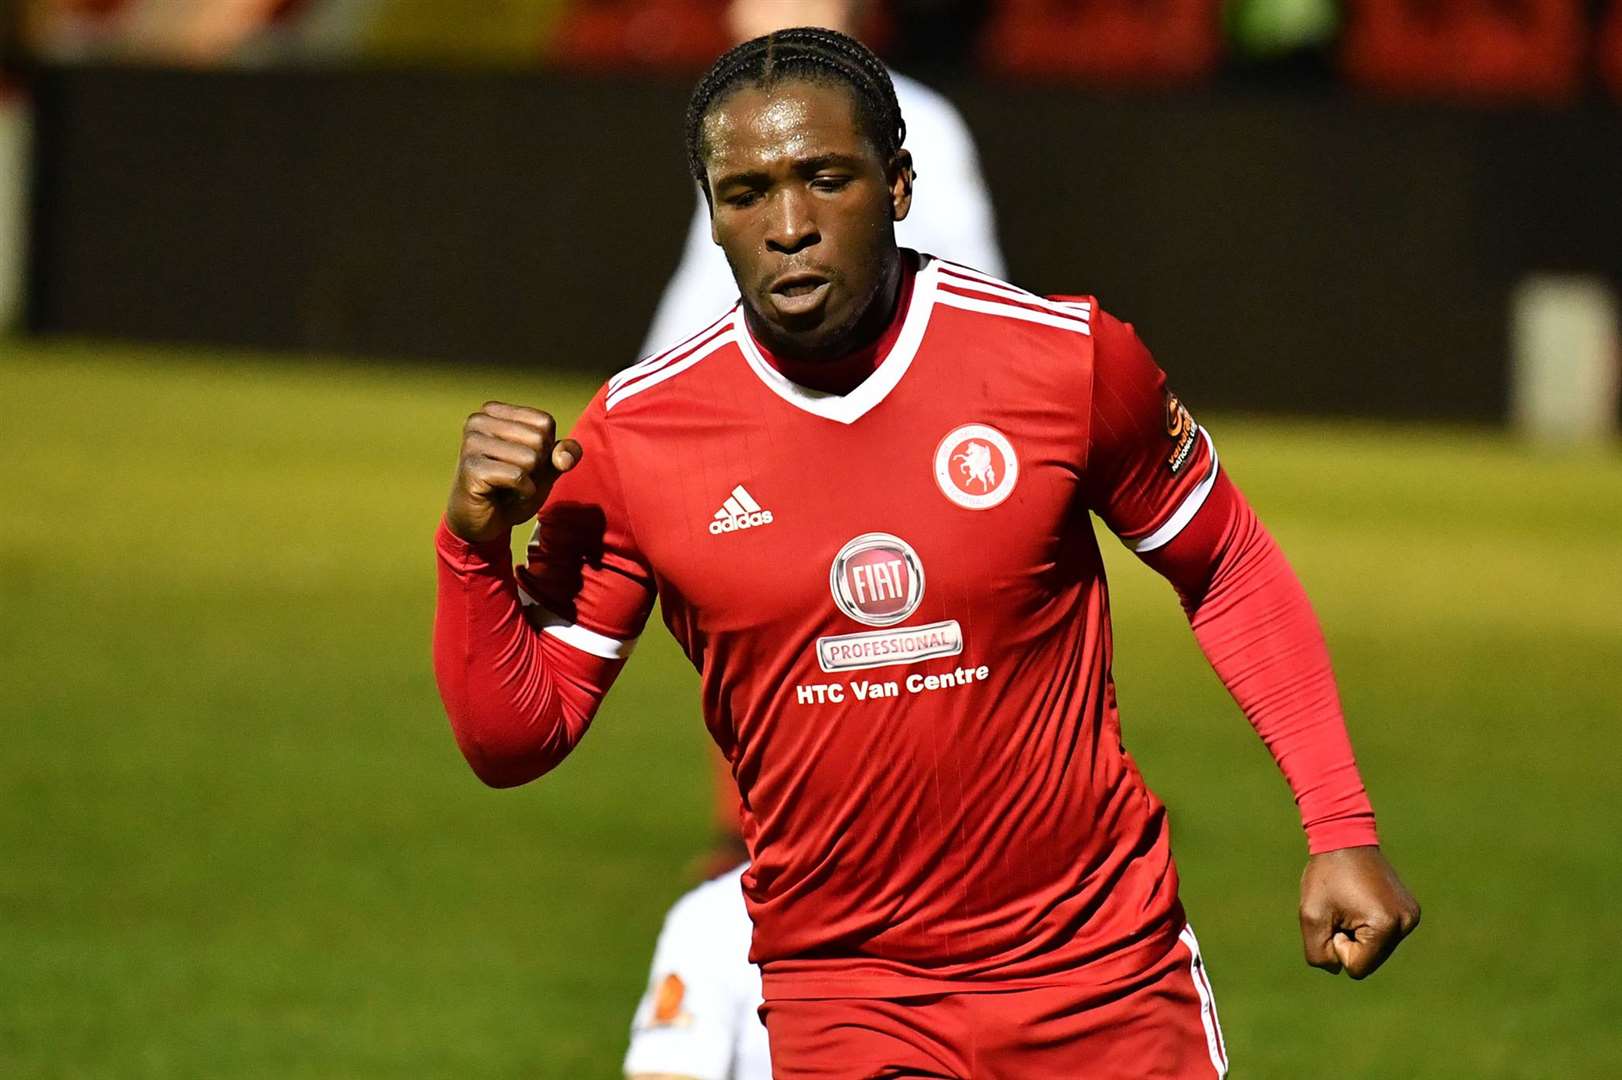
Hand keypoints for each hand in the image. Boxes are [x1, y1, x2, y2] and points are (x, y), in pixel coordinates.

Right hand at [446, 402, 581, 544]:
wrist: (483, 522)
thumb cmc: (512, 488)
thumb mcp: (545, 467)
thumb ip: (563, 454)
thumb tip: (566, 457)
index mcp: (493, 411)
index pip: (544, 422)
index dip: (546, 449)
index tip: (525, 462)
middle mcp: (478, 421)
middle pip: (539, 439)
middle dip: (538, 466)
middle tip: (516, 477)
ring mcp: (471, 443)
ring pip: (530, 458)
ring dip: (529, 480)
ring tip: (509, 485)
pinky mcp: (471, 468)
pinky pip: (518, 476)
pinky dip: (523, 491)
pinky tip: (505, 494)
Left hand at [1299, 845, 1419, 978]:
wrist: (1344, 838)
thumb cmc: (1326, 876)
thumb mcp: (1311, 917)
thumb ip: (1319, 954)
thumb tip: (1340, 968)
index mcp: (1386, 926)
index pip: (1356, 967)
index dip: (1337, 945)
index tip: (1336, 914)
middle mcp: (1406, 923)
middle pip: (1369, 960)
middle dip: (1349, 940)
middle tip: (1342, 907)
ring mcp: (1412, 916)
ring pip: (1376, 950)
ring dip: (1358, 933)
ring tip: (1351, 903)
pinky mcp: (1411, 910)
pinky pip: (1384, 936)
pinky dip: (1368, 925)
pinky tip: (1362, 900)